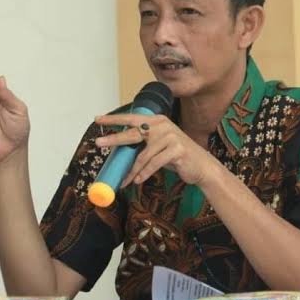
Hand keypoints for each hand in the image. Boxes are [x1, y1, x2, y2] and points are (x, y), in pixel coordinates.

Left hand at [94, 114, 216, 187]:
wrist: (201, 166)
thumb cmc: (177, 157)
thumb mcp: (159, 146)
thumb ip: (144, 144)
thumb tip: (120, 151)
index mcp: (157, 121)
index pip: (132, 118)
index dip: (114, 119)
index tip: (98, 119)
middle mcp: (163, 125)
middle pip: (133, 133)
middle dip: (114, 139)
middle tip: (98, 143)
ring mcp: (170, 136)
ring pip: (142, 156)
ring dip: (132, 170)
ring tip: (124, 180)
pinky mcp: (176, 150)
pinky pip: (154, 164)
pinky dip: (144, 174)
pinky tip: (137, 180)